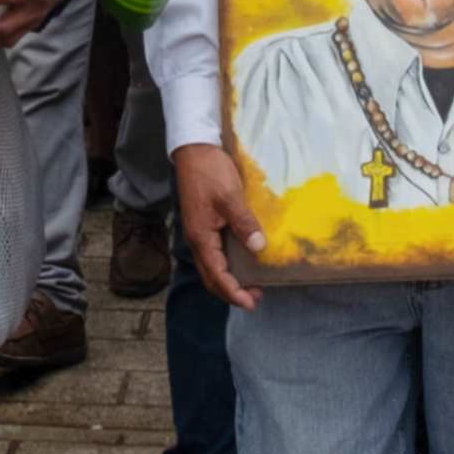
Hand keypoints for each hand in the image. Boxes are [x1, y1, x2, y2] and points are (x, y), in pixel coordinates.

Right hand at [172, 141, 263, 310]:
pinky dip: (227, 265)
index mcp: (201, 237)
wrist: (193, 149)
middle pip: (211, 277)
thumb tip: (260, 248)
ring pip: (212, 267)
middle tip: (255, 298)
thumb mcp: (230, 196)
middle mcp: (197, 240)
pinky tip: (242, 260)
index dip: (234, 293)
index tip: (252, 303)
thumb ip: (244, 223)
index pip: (217, 276)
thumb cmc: (210, 171)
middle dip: (231, 292)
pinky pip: (214, 253)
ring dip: (229, 280)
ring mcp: (199, 233)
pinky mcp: (204, 224)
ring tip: (251, 284)